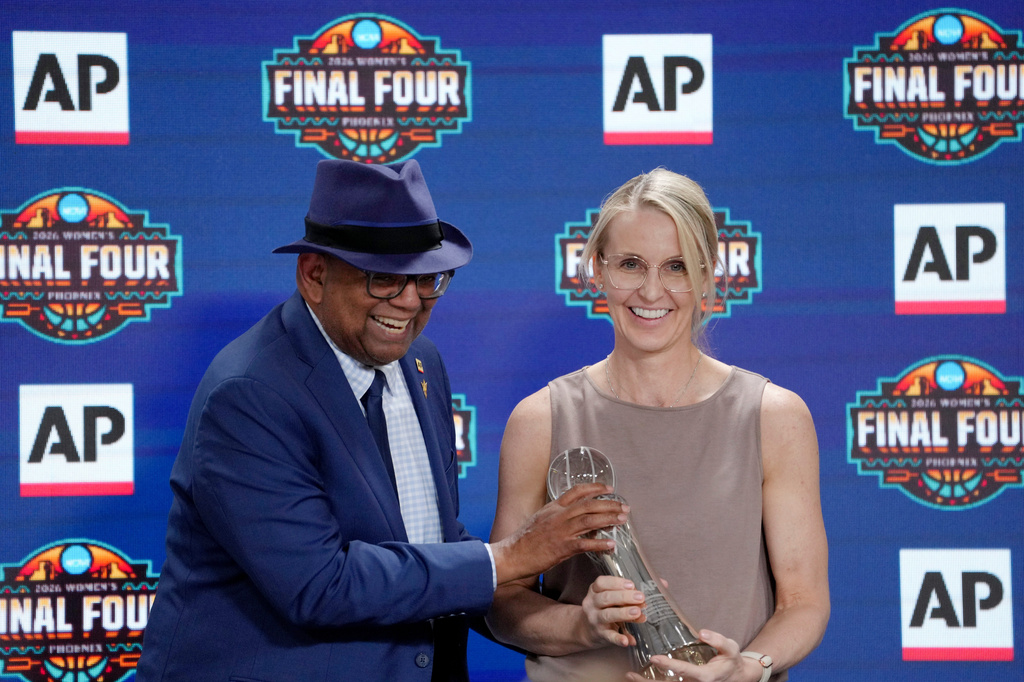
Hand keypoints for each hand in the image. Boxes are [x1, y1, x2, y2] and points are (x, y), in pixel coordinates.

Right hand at [491, 483, 625, 583]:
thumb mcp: (540, 520)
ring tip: (622, 519)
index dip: (595, 487)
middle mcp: (558, 516)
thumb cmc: (524, 541)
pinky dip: (600, 543)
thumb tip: (573, 517)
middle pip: (588, 504)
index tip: (608, 487)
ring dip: (608, 519)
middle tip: (623, 506)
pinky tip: (611, 544)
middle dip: (609, 504)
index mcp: (553, 507)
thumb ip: (557, 516)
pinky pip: (585, 544)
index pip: (576, 491)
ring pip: (589, 520)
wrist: (511, 555)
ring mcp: (560, 531)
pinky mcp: (561, 548)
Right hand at [579, 575, 646, 647]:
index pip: (601, 583)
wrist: (586, 629)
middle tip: (640, 597)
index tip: (631, 585)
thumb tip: (641, 602)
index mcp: (594, 591)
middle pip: (606, 598)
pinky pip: (609, 636)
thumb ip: (624, 598)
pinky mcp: (600, 634)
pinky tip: (627, 640)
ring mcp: (595, 619)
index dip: (616, 582)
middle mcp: (592, 604)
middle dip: (624, 597)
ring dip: (624, 613)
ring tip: (637, 612)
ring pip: (607, 615)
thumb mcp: (608, 599)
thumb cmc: (602, 609)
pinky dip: (618, 639)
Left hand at [624, 629, 755, 681]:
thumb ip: (718, 640)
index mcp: (705, 676)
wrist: (738, 677)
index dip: (669, 665)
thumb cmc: (732, 661)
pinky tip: (640, 677)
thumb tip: (702, 632)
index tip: (654, 658)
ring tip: (630, 676)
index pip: (684, 671)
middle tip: (632, 675)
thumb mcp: (731, 648)